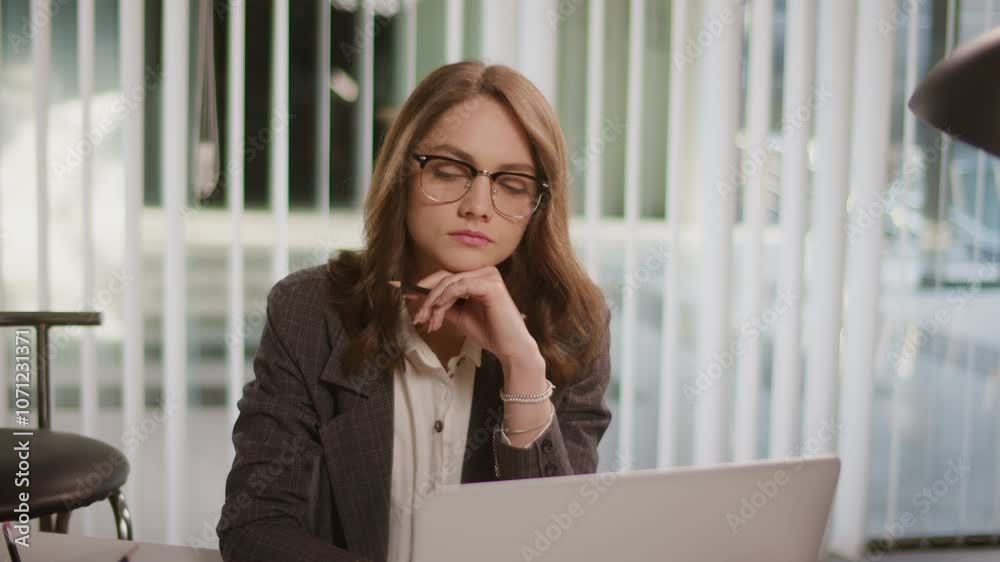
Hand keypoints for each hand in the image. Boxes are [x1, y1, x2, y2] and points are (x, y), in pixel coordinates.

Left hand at [409, 267, 538, 363]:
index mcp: (478, 277)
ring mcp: (489, 276)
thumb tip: (419, 300)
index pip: (446, 277)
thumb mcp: (459, 316)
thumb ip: (443, 305)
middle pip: (445, 278)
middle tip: (418, 317)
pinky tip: (439, 311)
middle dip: (427, 297)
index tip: (407, 295)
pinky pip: (460, 286)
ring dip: (434, 302)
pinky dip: (445, 298)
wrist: (509, 348)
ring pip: (450, 282)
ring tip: (429, 321)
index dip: (425, 286)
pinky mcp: (491, 284)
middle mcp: (484, 272)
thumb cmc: (489, 332)